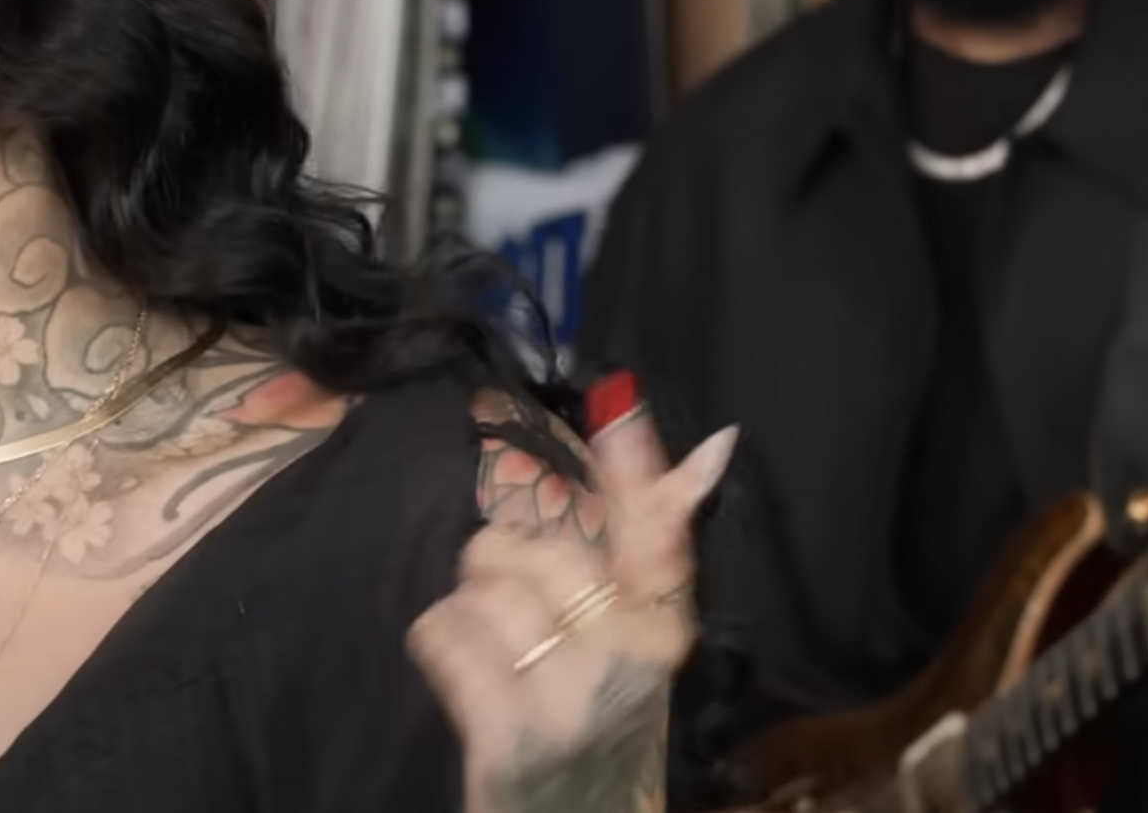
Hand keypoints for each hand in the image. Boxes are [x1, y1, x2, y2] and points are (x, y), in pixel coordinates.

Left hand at [406, 408, 738, 812]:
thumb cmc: (596, 723)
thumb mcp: (634, 641)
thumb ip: (651, 540)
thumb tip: (706, 443)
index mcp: (664, 632)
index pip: (654, 529)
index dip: (633, 468)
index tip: (622, 411)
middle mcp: (628, 660)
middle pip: (536, 547)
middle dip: (502, 567)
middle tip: (515, 619)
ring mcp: (570, 699)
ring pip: (483, 585)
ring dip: (468, 610)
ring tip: (494, 655)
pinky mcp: (509, 736)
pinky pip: (444, 635)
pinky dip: (440, 646)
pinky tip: (465, 678)